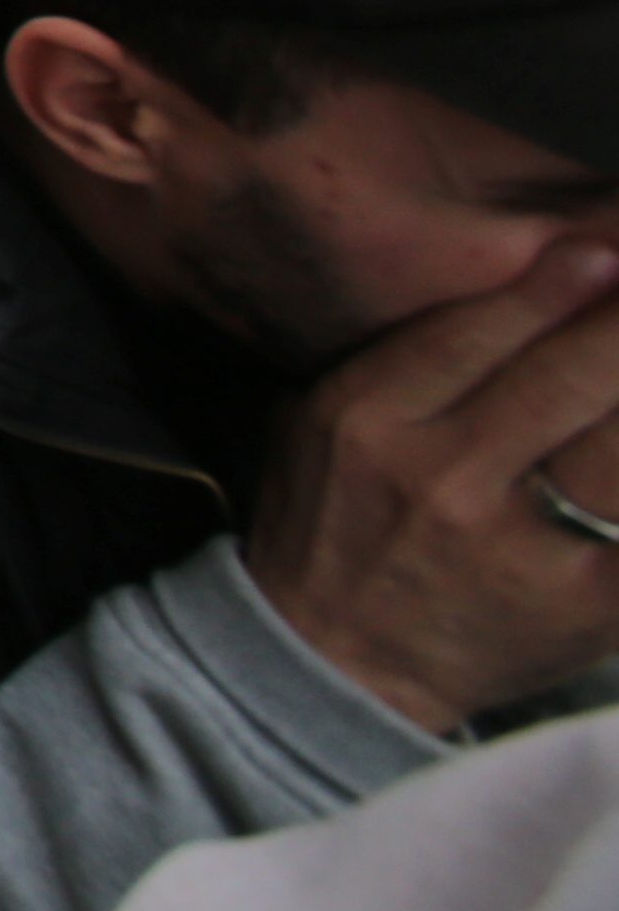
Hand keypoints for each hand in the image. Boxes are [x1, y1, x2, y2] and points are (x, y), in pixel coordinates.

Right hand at [248, 234, 618, 733]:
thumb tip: (534, 281)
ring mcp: (519, 551)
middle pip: (564, 380)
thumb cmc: (333, 519)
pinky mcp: (585, 608)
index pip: (474, 332)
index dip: (552, 286)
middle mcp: (441, 480)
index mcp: (368, 420)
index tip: (605, 249)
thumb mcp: (321, 418)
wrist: (337, 662)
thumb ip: (410, 353)